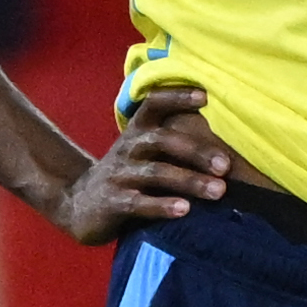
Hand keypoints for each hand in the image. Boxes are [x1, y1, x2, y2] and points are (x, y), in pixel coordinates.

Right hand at [47, 82, 236, 245]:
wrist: (79, 204)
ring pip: (156, 173)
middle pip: (162, 140)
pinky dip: (162, 206)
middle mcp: (128, 147)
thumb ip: (172, 142)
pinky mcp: (113, 202)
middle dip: (196, 151)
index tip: (205, 96)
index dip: (177, 97)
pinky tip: (184, 210)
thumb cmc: (127, 176)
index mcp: (137, 131)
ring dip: (189, 181)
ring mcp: (119, 175)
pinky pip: (139, 203)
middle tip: (226, 166)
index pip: (154, 104)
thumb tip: (227, 142)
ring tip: (218, 191)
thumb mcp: (143, 152)